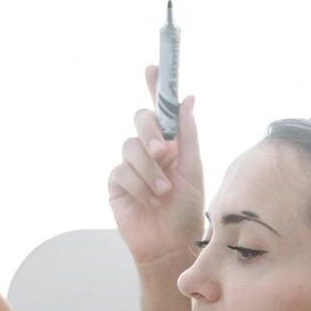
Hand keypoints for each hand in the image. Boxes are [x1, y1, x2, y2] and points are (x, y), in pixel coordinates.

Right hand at [107, 65, 204, 269]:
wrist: (171, 244)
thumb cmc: (187, 209)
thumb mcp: (193, 169)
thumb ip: (188, 134)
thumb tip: (187, 98)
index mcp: (169, 143)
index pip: (159, 109)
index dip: (155, 87)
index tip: (153, 67)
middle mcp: (149, 150)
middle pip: (140, 120)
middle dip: (151, 134)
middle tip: (164, 153)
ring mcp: (131, 166)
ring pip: (130, 148)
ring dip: (149, 171)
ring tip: (162, 192)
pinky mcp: (117, 184)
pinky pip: (121, 172)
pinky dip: (138, 186)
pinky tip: (149, 201)